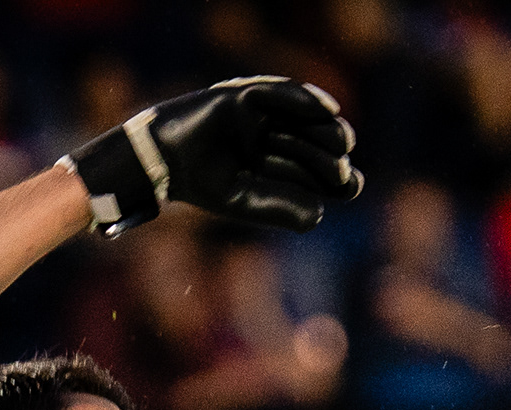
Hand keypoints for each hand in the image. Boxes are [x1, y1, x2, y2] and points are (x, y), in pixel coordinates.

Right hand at [65, 75, 361, 235]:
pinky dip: (305, 98)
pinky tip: (329, 109)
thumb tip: (319, 215)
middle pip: (312, 143)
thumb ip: (281, 208)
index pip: (311, 169)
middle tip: (342, 172)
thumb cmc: (201, 184)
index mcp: (271, 164)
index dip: (335, 177)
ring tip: (344, 142)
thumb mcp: (246, 202)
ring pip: (302, 118)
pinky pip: (279, 93)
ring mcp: (257, 116)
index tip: (350, 186)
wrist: (161, 163)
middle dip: (330, 156)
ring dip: (326, 128)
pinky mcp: (242, 97)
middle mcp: (269, 138)